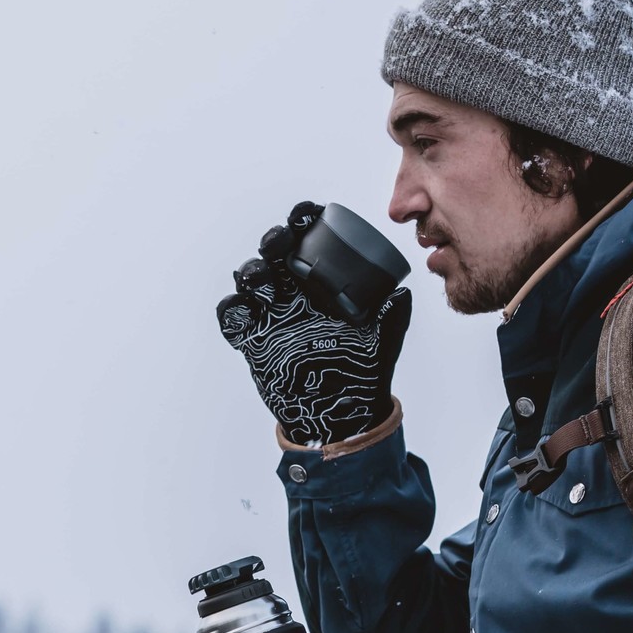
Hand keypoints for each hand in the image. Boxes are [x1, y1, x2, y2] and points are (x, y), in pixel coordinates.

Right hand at [216, 202, 410, 445]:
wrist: (340, 417)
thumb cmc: (362, 376)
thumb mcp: (382, 342)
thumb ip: (391, 316)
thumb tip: (402, 292)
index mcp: (324, 285)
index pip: (310, 243)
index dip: (304, 222)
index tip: (307, 215)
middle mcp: (295, 294)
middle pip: (275, 254)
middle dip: (274, 240)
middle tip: (281, 242)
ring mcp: (271, 315)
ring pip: (250, 281)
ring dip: (251, 272)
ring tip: (260, 278)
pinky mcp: (252, 341)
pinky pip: (232, 318)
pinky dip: (231, 310)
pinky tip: (242, 310)